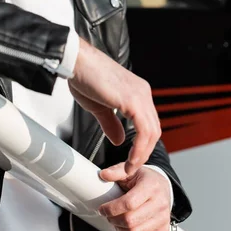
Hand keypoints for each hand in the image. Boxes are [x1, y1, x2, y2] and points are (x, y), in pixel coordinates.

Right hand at [69, 38, 160, 176]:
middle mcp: (142, 92)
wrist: (76, 61)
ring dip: (141, 155)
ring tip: (128, 168)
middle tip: (128, 169)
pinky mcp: (133, 100)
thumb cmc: (84, 76)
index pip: (147, 124)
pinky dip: (139, 148)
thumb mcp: (99, 106)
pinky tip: (130, 159)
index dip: (141, 145)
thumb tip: (119, 139)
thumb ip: (111, 123)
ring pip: (152, 133)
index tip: (129, 160)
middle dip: (142, 153)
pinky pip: (144, 130)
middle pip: (153, 130)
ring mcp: (140, 95)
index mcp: (137, 92)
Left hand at [98, 165, 171, 230]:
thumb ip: (116, 171)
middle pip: (131, 220)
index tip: (102, 209)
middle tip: (108, 215)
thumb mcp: (131, 171)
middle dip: (113, 220)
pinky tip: (126, 229)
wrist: (163, 186)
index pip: (129, 203)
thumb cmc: (145, 179)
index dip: (112, 208)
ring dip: (120, 230)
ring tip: (116, 221)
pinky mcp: (163, 230)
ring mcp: (163, 218)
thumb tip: (104, 174)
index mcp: (151, 186)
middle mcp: (160, 203)